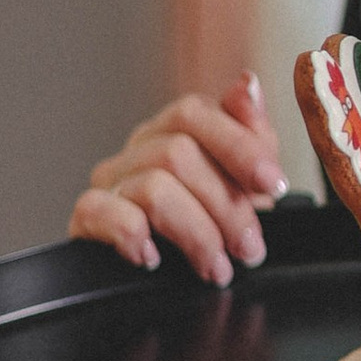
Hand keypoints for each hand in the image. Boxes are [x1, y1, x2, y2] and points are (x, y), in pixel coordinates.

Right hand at [71, 71, 286, 285]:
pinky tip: (156, 258)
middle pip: (176, 154)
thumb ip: (252, 135)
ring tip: (217, 267)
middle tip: (248, 247)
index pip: (193, 113)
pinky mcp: (87, 218)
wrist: (176, 276)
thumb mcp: (248, 182)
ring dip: (196, 234)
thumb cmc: (216, 223)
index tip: (272, 184)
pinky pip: (101, 212)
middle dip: (225, 207)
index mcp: (173, 131)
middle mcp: (138, 149)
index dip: (237, 146)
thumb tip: (248, 83)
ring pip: (153, 189)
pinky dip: (133, 235)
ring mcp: (110, 181)